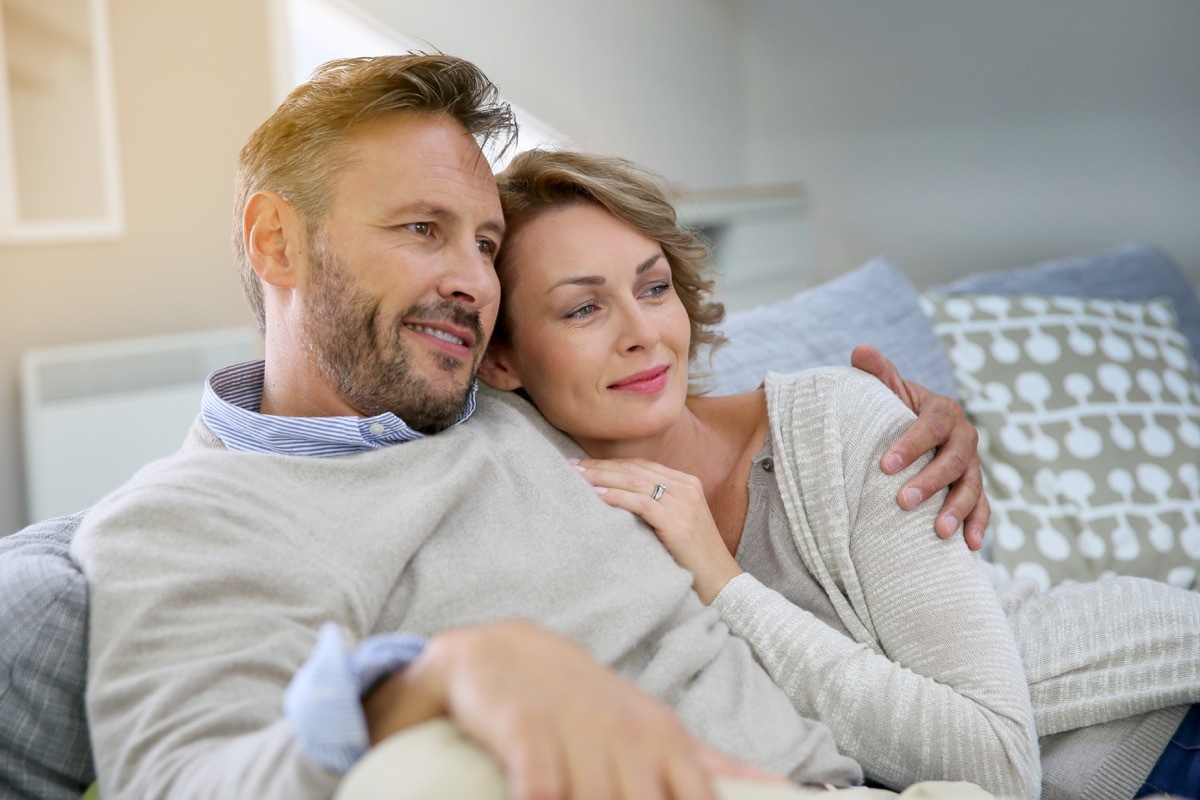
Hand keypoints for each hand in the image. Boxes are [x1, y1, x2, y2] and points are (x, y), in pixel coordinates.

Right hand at [363, 620, 775, 799]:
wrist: (501, 654)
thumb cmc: (584, 705)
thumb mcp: (651, 731)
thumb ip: (713, 765)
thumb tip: (785, 788)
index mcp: (668, 740)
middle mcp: (630, 735)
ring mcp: (579, 729)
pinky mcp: (526, 726)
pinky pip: (542, 789)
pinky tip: (538, 799)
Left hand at [572, 457, 742, 603]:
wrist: (721, 583)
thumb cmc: (694, 558)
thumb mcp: (677, 522)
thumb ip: (657, 505)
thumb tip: (616, 497)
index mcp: (687, 483)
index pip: (641, 465)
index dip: (611, 462)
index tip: (584, 465)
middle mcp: (687, 488)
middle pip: (635, 469)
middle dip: (601, 466)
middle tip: (573, 466)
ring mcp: (684, 504)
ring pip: (635, 482)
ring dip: (603, 477)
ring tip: (578, 478)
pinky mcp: (678, 523)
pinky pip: (641, 502)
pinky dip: (617, 496)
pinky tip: (598, 495)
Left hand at [851, 344, 989, 550]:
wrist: (914, 428)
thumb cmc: (894, 410)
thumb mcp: (886, 390)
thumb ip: (877, 372)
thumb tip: (860, 351)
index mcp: (943, 411)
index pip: (931, 426)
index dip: (912, 444)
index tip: (885, 465)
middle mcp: (964, 437)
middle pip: (955, 461)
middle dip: (931, 482)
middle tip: (903, 501)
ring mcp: (973, 466)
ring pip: (972, 488)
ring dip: (958, 510)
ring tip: (939, 533)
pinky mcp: (975, 489)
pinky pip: (983, 508)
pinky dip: (978, 526)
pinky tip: (968, 546)